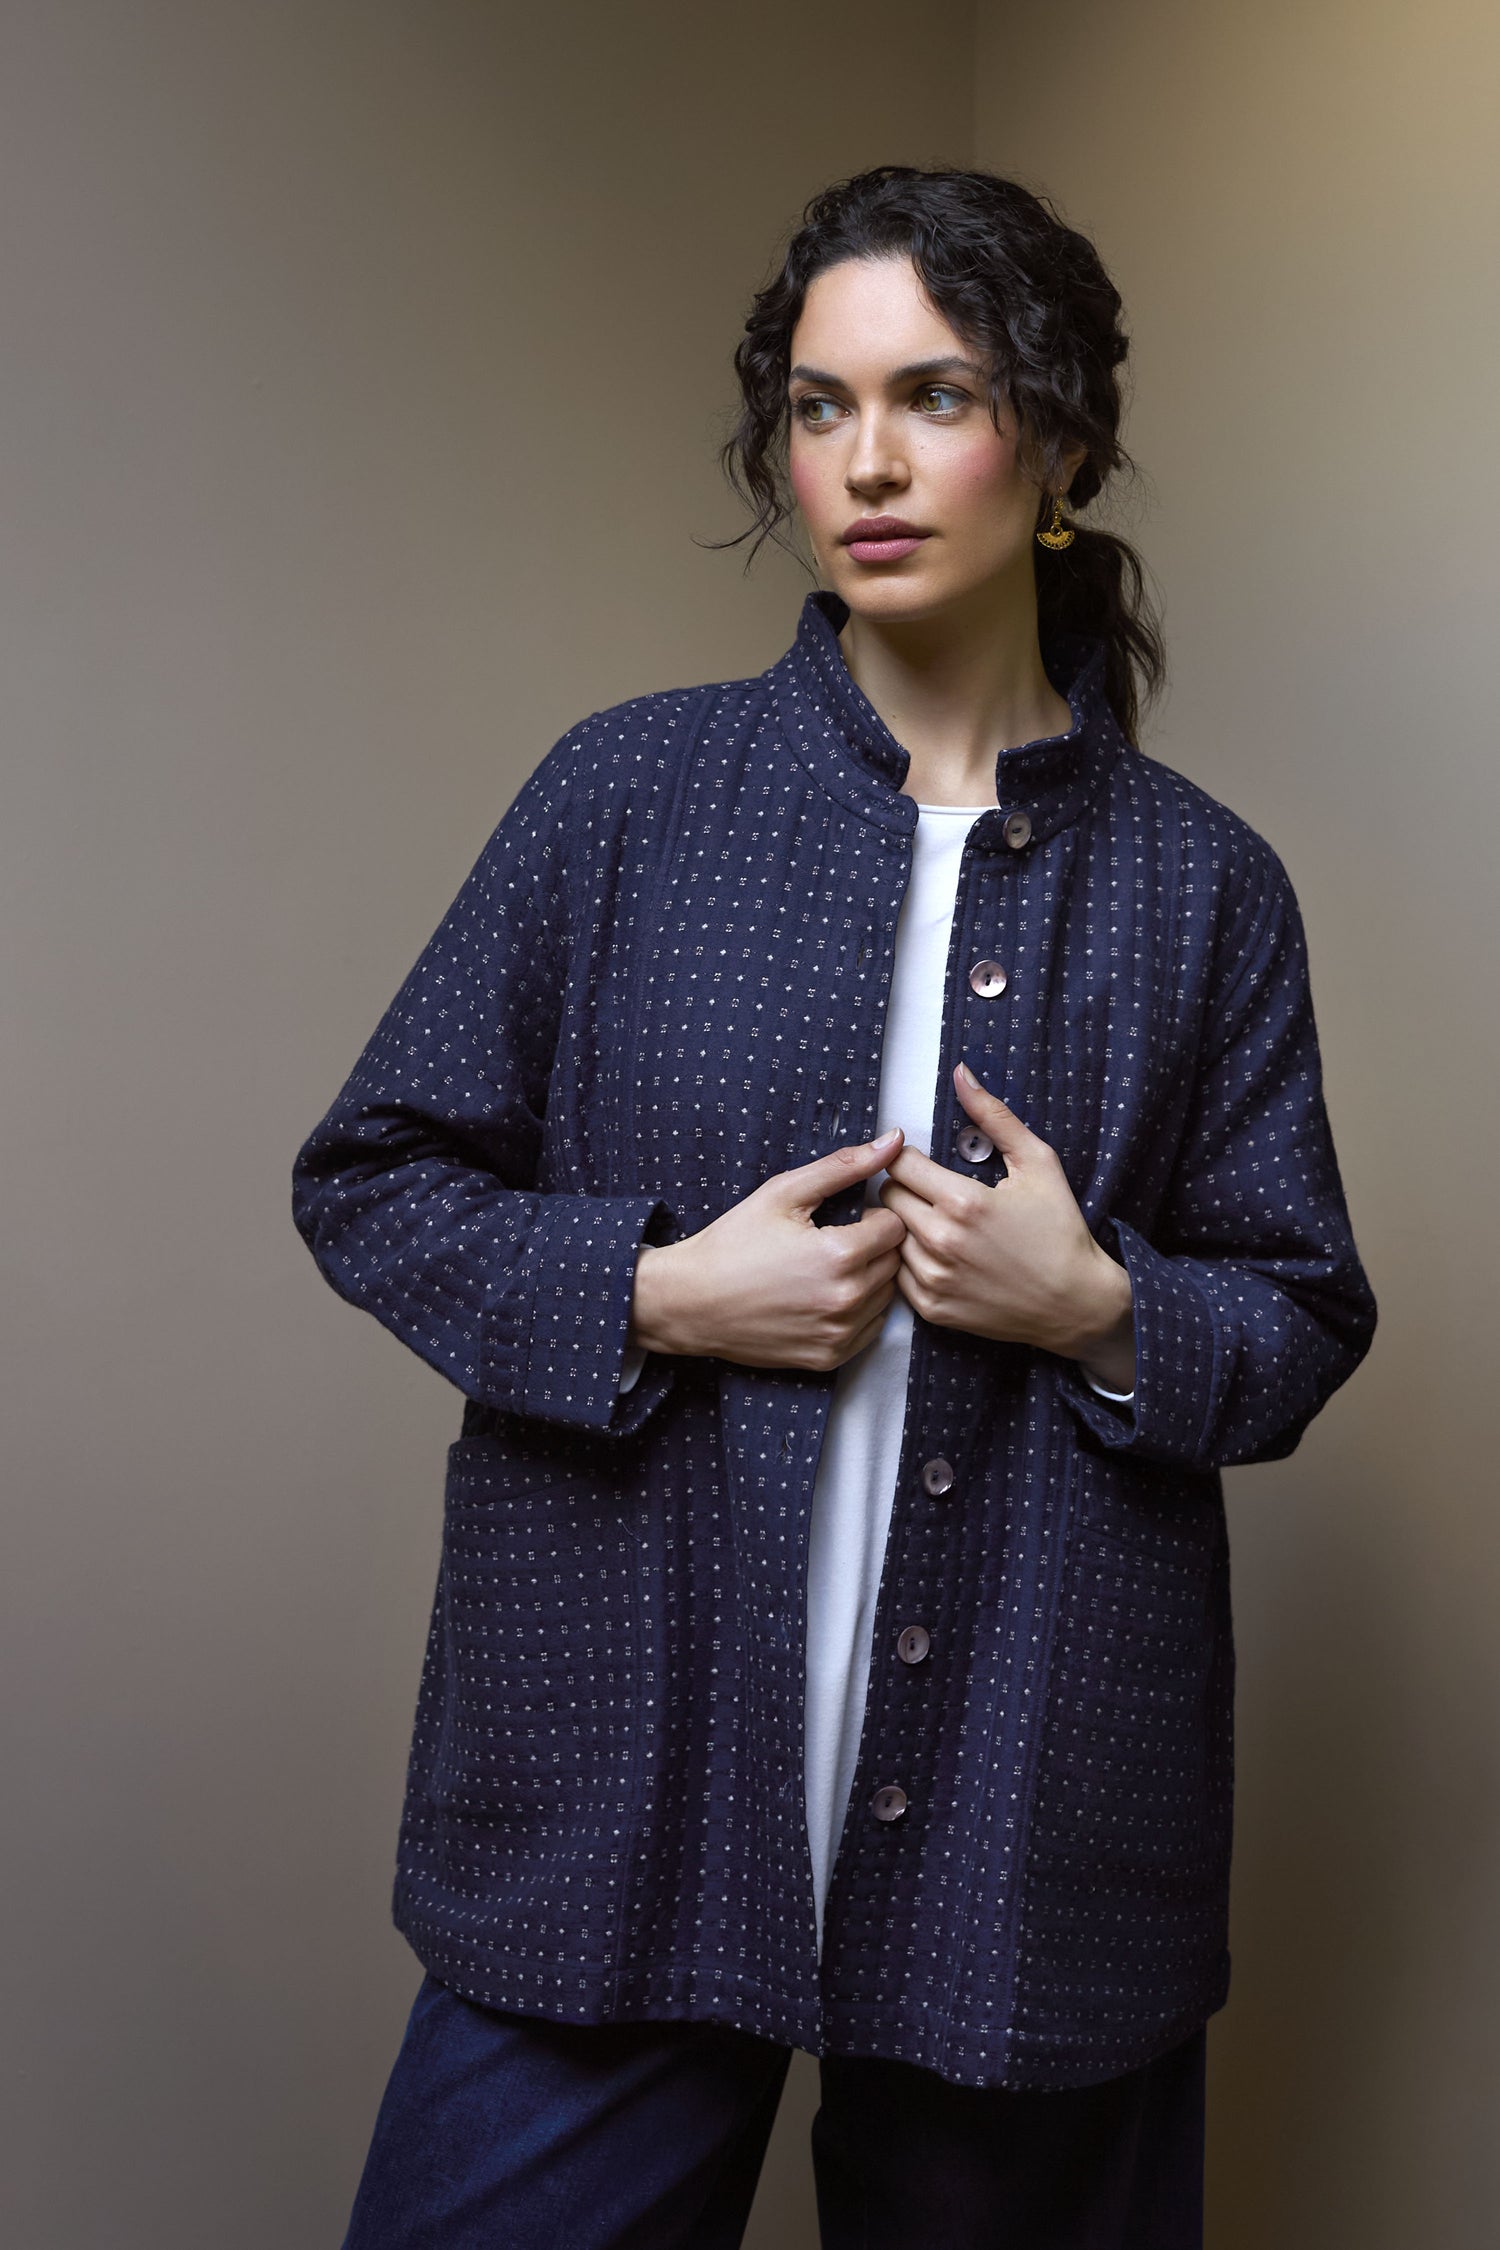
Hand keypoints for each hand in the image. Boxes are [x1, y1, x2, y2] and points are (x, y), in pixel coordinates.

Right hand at [628, 1129, 908, 1370]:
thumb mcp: (783, 1193)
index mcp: (839, 1255)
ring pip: (886, 1296)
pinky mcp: (829, 1357)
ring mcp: (839, 1333)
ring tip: (826, 1270)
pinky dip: (857, 1312)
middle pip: (895, 1262)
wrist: (691, 1301)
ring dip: (868, 1279)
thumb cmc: (733, 1243)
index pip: (896, 1227)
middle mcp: (846, 1299)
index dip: (873, 1217)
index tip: (846, 1219)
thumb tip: (894, 1141)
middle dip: (872, 1247)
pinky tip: (822, 1297)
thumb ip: (844, 1166)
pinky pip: (870, 1329)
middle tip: (832, 1242)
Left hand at [877, 1065, 1135, 1389]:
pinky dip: (910, 1261)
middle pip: (887, 1197)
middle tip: (933, 1194)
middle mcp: (941, 1241)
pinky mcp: (932, 1307)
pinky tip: (940, 1255)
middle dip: (905, 1189)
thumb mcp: (1038, 1162)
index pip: (898, 1165)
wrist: (1075, 1303)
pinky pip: (896, 1273)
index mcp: (963, 1202)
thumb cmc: (1060, 1230)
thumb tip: (961, 1074)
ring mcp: (933, 1278)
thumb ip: (994, 1116)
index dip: (910, 1159)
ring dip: (905, 1226)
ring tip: (937, 1225)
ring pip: (889, 1235)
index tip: (925, 1165)